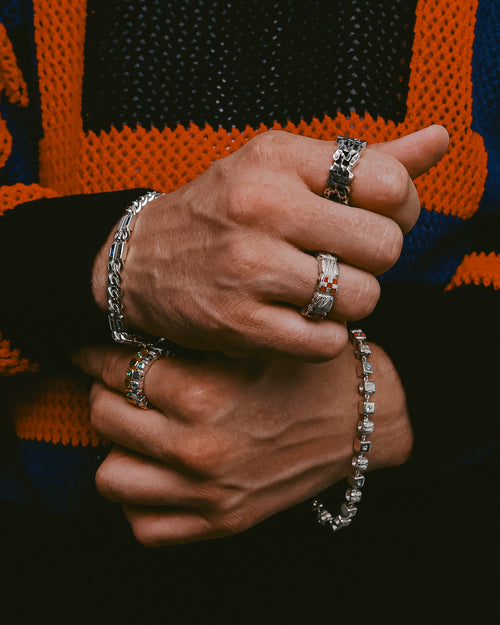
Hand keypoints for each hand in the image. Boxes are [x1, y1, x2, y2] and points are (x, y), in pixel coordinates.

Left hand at [73, 341, 411, 544]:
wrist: (360, 419)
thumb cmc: (308, 371)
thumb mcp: (251, 341)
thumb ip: (189, 341)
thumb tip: (129, 338)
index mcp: (202, 394)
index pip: (119, 370)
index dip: (99, 356)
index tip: (93, 352)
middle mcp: (197, 449)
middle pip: (106, 417)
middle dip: (106, 393)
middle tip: (119, 383)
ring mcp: (208, 493)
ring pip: (111, 477)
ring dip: (117, 448)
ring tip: (135, 428)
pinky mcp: (222, 523)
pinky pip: (145, 526)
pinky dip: (140, 501)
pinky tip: (156, 472)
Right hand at [93, 125, 447, 359]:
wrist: (142, 259)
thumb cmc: (225, 210)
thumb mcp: (283, 167)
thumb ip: (365, 159)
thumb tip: (440, 141)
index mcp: (278, 158)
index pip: (388, 183)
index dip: (399, 208)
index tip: (373, 218)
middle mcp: (262, 207)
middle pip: (383, 246)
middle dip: (374, 259)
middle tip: (344, 258)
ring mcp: (248, 267)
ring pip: (360, 298)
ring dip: (350, 301)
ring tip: (319, 290)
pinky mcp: (239, 322)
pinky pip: (326, 341)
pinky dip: (326, 337)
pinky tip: (303, 321)